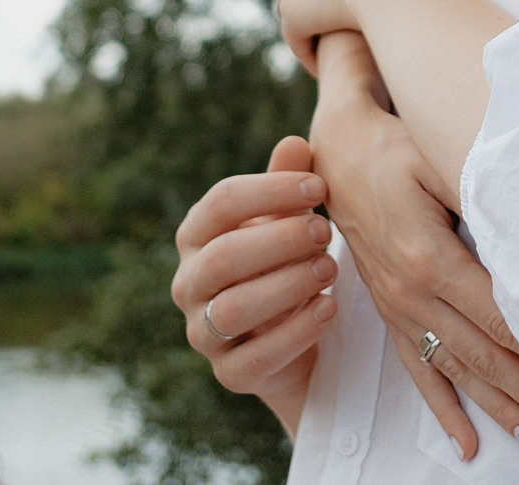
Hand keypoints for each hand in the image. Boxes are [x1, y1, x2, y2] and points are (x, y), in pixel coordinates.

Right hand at [172, 135, 338, 435]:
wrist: (295, 340)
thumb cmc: (285, 261)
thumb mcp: (287, 220)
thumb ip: (287, 185)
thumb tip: (295, 143)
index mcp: (197, 236)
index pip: (220, 203)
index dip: (271, 191)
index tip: (319, 185)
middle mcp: (189, 283)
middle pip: (222, 257)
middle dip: (279, 240)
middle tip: (325, 231)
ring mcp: (203, 333)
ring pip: (232, 309)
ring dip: (286, 285)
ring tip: (329, 268)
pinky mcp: (228, 375)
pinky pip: (254, 359)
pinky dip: (295, 333)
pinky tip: (328, 309)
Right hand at [310, 38, 518, 458]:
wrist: (337, 150)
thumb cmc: (396, 147)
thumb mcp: (436, 157)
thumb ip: (481, 195)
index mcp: (428, 256)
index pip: (498, 320)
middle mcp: (412, 293)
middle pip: (484, 357)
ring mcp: (399, 308)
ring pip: (456, 372)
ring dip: (500, 409)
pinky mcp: (391, 312)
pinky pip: (418, 370)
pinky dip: (444, 409)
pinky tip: (466, 444)